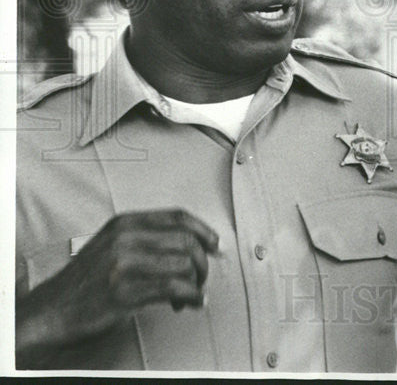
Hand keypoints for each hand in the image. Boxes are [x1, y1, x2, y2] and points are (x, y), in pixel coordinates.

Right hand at [16, 209, 219, 362]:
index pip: (177, 216)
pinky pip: (173, 289)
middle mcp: (125, 239)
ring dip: (196, 282)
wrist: (50, 311)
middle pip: (186, 241)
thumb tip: (190, 243)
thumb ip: (146, 239)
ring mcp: (124, 265)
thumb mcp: (111, 245)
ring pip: (184, 264)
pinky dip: (191, 296)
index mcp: (124, 224)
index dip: (203, 230)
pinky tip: (191, 302)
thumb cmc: (83, 282)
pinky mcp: (124, 292)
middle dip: (202, 261)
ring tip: (191, 294)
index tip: (214, 243)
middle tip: (202, 276)